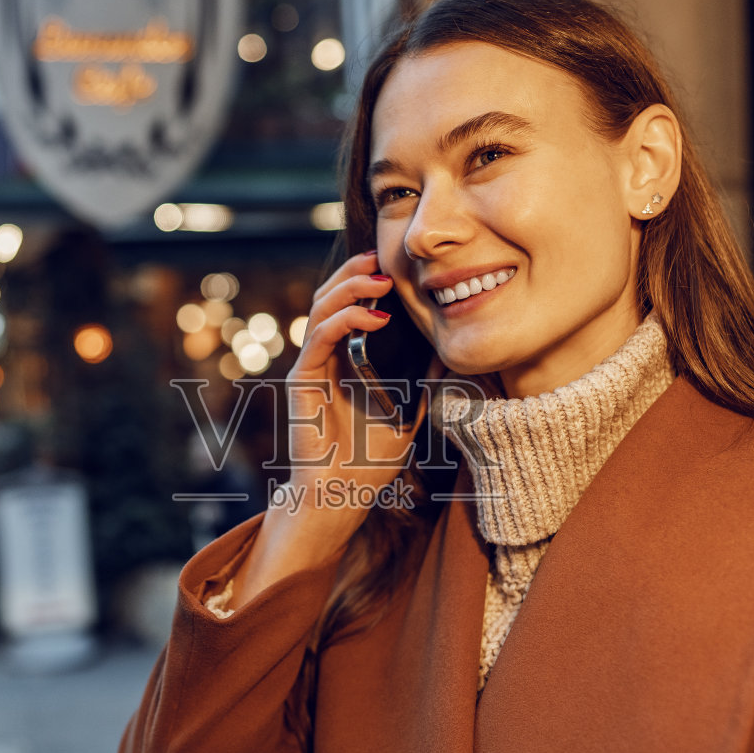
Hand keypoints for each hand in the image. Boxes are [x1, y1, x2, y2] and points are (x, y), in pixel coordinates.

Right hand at [227, 251, 430, 607]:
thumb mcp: (410, 412)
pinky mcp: (302, 382)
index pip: (349, 307)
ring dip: (349, 288)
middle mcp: (324, 359)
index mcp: (345, 361)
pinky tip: (373, 315)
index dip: (365, 281)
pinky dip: (344, 321)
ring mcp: (311, 369)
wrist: (342, 495)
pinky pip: (318, 340)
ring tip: (379, 280)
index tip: (394, 266)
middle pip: (330, 299)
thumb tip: (451, 353)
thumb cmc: (370, 461)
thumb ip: (425, 382)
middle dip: (355, 272)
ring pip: (320, 310)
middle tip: (382, 257)